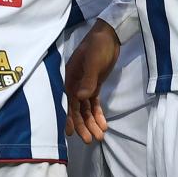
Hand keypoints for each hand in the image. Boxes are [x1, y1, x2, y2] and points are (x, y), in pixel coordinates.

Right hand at [65, 19, 120, 143]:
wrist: (110, 36)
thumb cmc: (98, 46)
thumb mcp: (93, 61)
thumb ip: (88, 79)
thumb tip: (80, 98)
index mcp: (70, 77)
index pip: (67, 101)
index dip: (68, 117)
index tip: (69, 133)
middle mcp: (75, 84)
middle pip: (76, 108)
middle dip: (82, 124)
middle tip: (91, 140)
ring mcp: (85, 85)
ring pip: (86, 108)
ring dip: (92, 122)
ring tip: (100, 137)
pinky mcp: (94, 85)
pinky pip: (94, 104)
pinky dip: (98, 114)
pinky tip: (104, 125)